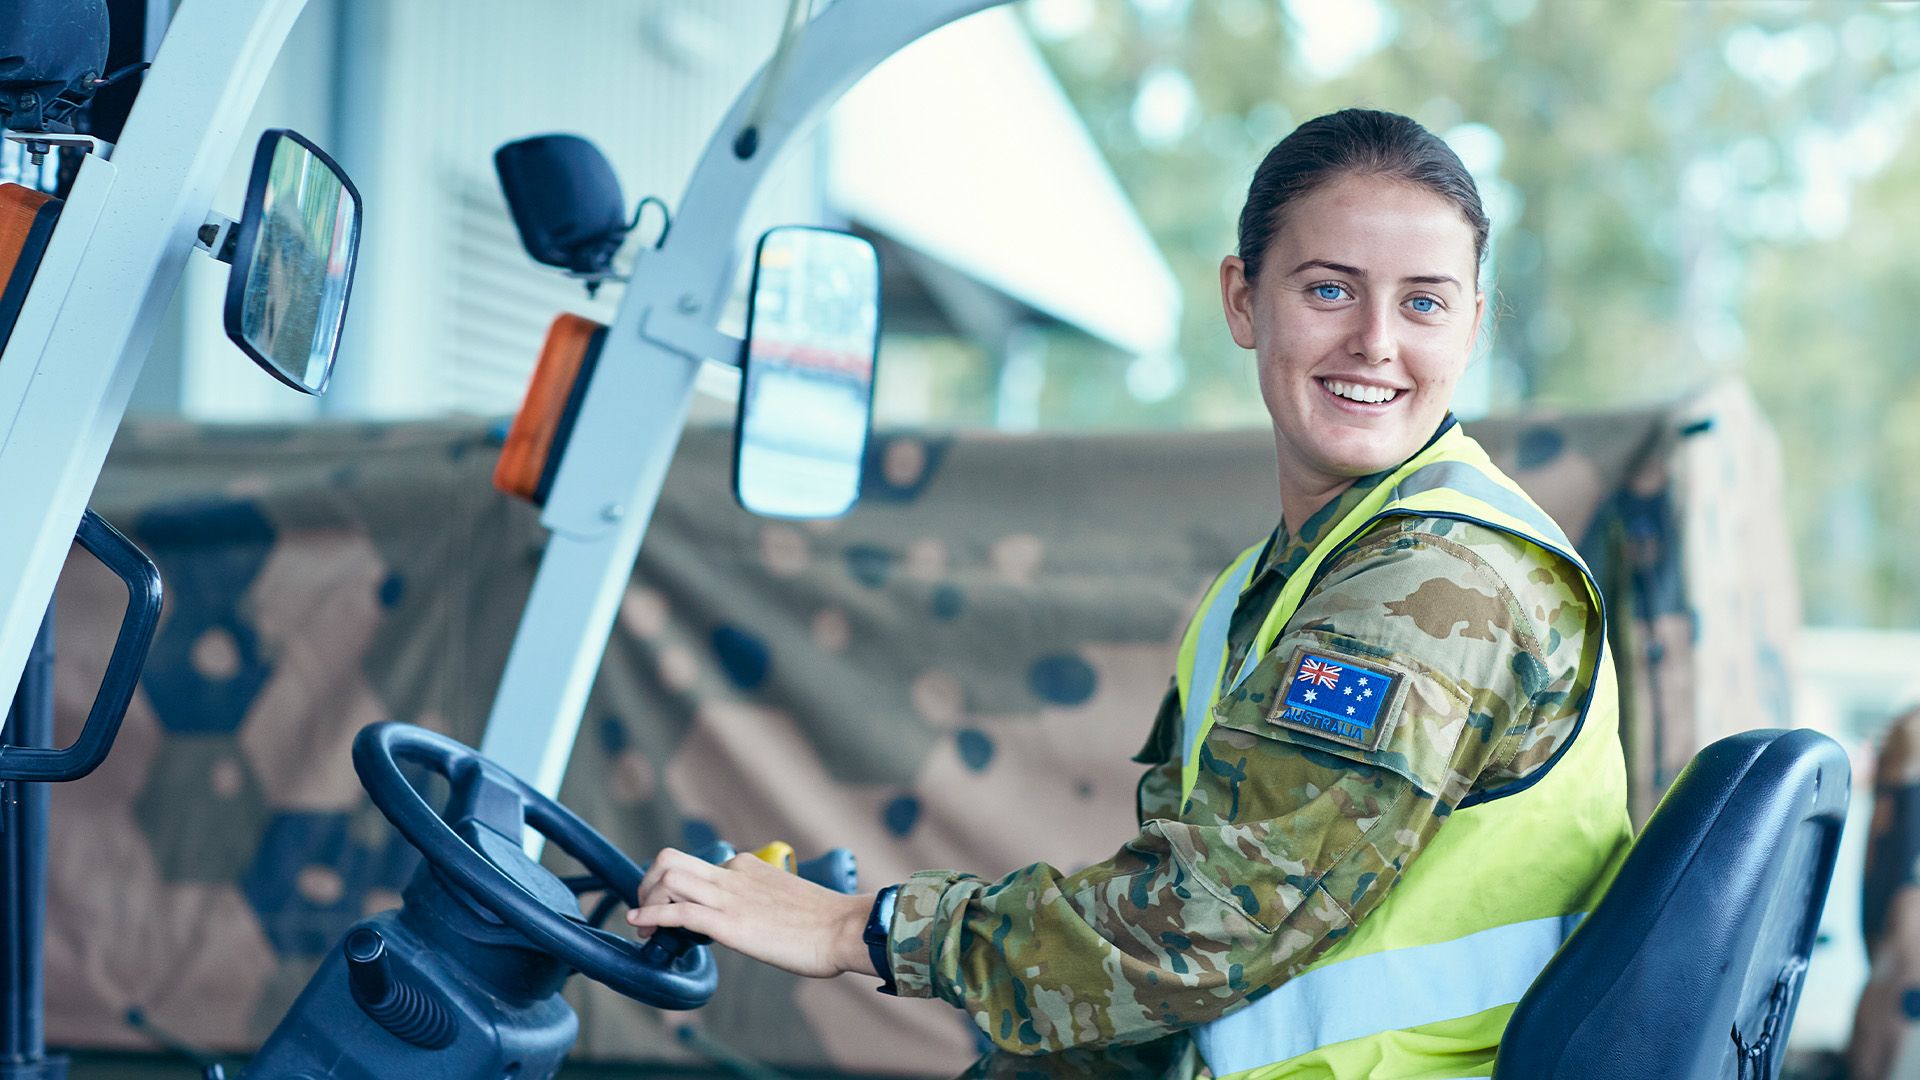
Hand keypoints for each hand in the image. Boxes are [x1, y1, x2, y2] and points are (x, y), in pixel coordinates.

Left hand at [626, 846, 877, 979]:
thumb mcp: (784, 899)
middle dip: (647, 883)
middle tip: (646, 909)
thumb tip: (751, 919)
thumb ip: (761, 901)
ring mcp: (730, 897)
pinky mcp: (729, 923)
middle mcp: (732, 874)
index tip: (670, 908)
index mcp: (746, 867)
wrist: (844, 928)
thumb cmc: (824, 921)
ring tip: (644, 926)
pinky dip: (652, 917)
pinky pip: (679, 913)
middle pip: (669, 860)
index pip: (695, 866)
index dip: (673, 887)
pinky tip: (640, 927)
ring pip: (668, 879)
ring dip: (646, 901)